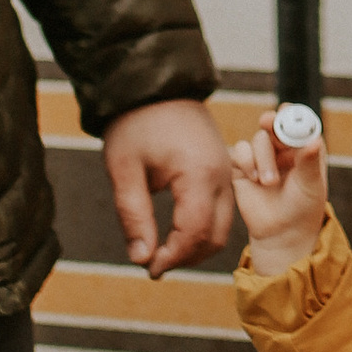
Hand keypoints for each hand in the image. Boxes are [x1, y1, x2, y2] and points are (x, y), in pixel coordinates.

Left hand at [104, 97, 236, 275]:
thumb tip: (141, 259)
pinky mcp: (224, 168)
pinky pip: (222, 209)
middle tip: (153, 265)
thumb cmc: (137, 123)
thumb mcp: (125, 169)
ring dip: (196, 245)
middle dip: (186, 257)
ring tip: (161, 251)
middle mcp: (223, 174)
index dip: (172, 258)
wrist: (157, 83)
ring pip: (223, 226)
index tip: (148, 268)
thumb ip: (134, 216)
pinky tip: (175, 232)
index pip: (194, 234)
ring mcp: (227, 170)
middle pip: (216, 237)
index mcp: (199, 174)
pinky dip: (203, 227)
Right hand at [224, 111, 329, 273]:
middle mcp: (283, 149)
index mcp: (304, 148)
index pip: (299, 123)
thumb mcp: (311, 184)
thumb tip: (314, 140)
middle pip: (275, 124)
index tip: (286, 110)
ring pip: (259, 139)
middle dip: (271, 122)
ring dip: (263, 157)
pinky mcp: (243, 167)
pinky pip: (240, 151)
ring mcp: (263, 157)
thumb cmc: (303, 209)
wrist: (281, 234)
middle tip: (268, 122)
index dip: (293, 114)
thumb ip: (310, 161)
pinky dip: (246, 160)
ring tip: (269, 182)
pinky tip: (254, 179)